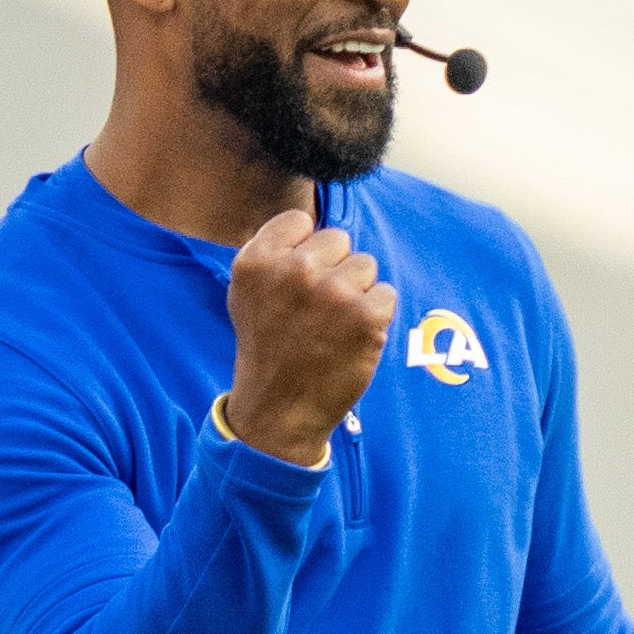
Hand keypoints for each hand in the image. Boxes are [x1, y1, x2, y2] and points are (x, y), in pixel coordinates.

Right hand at [223, 208, 394, 465]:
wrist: (279, 411)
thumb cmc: (268, 349)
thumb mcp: (247, 293)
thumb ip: (273, 252)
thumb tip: (311, 223)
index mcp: (257, 261)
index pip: (300, 222)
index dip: (304, 251)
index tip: (297, 284)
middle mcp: (294, 271)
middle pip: (339, 240)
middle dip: (334, 270)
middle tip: (316, 312)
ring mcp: (333, 293)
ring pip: (366, 266)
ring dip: (356, 293)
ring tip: (333, 327)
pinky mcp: (366, 315)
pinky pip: (386, 294)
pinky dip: (376, 316)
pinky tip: (351, 339)